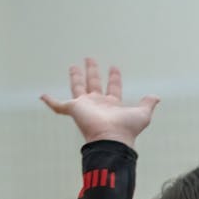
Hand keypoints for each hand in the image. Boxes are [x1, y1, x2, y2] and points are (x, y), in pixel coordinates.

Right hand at [41, 59, 159, 148]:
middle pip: (93, 83)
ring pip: (78, 87)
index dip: (114, 78)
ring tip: (73, 66)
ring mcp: (85, 106)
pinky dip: (50, 101)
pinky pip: (58, 105)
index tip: (114, 68)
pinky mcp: (74, 108)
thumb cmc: (127, 129)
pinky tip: (42, 96)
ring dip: (75, 77)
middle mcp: (98, 104)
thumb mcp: (143, 114)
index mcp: (112, 105)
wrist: (111, 138)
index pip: (113, 88)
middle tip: (90, 59)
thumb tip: (156, 97)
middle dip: (92, 71)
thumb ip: (148, 104)